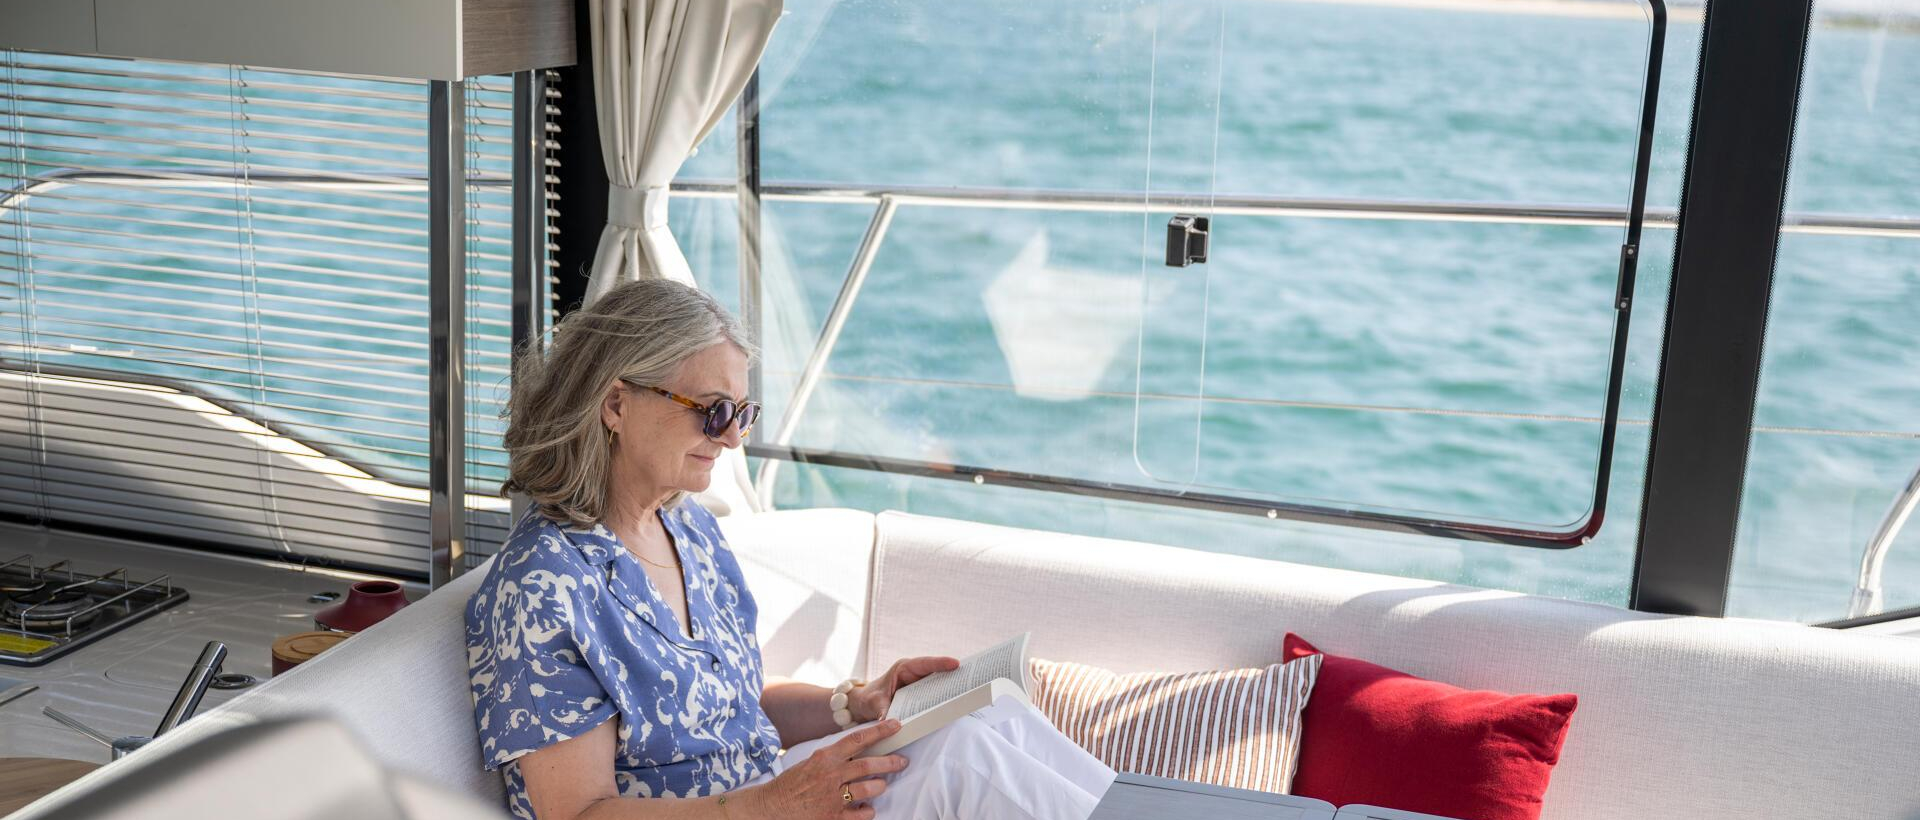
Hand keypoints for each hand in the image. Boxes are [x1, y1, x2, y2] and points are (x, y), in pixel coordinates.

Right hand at [747, 719, 909, 818]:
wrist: (771, 806)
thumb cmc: (792, 783)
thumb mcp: (811, 761)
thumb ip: (834, 756)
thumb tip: (860, 749)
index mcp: (825, 757)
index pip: (857, 739)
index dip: (879, 731)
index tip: (895, 725)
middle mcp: (831, 776)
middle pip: (869, 765)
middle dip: (891, 762)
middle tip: (902, 760)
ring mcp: (832, 798)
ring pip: (869, 789)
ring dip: (880, 786)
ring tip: (882, 784)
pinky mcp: (833, 818)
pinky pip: (861, 814)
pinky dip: (868, 810)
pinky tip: (867, 806)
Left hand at [851, 656, 960, 722]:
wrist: (866, 705)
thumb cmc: (869, 698)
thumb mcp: (873, 703)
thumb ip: (881, 709)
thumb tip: (887, 720)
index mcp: (903, 669)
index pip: (924, 664)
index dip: (940, 663)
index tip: (956, 664)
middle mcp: (915, 675)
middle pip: (938, 672)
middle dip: (954, 674)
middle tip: (972, 678)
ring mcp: (920, 685)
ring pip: (940, 684)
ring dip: (952, 688)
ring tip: (970, 692)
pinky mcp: (923, 696)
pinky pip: (936, 695)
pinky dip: (946, 699)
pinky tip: (957, 705)